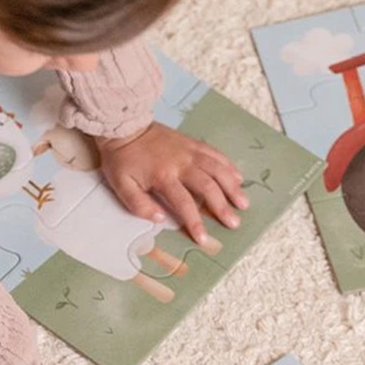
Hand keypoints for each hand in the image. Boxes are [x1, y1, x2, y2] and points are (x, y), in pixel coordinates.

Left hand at [95, 122, 247, 245]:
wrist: (125, 126)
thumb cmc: (122, 159)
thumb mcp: (121, 185)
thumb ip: (139, 205)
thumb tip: (160, 219)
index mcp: (163, 176)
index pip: (184, 203)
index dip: (195, 222)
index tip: (203, 239)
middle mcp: (181, 163)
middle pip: (208, 186)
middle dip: (222, 206)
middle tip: (234, 223)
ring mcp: (189, 151)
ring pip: (217, 169)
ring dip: (232, 187)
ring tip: (243, 203)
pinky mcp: (193, 142)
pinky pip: (215, 154)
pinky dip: (228, 166)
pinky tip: (238, 178)